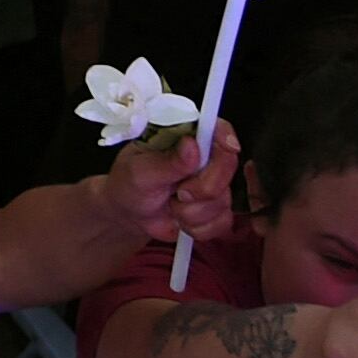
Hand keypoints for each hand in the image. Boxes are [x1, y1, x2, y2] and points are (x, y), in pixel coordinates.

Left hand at [99, 124, 241, 245]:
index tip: (227, 148)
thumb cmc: (130, 184)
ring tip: (171, 205)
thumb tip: (192, 145)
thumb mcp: (141, 171)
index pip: (217, 128)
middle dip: (201, 188)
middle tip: (177, 193)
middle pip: (227, 166)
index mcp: (186, 137)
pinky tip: (181, 221)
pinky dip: (197, 228)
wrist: (130, 214)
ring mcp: (213, 183)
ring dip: (192, 212)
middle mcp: (205, 157)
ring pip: (223, 200)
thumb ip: (167, 161)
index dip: (225, 137)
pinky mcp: (216, 210)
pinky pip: (221, 223)